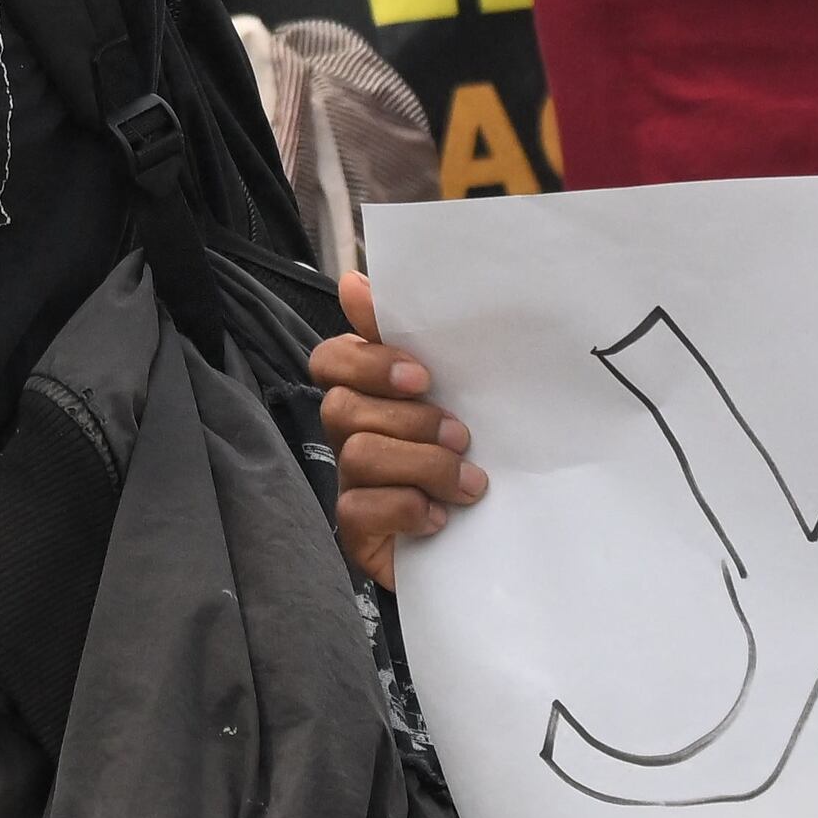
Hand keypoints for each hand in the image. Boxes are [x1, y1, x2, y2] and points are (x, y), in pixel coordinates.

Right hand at [310, 268, 482, 590]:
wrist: (486, 535)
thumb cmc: (465, 450)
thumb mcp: (453, 388)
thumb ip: (414, 335)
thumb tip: (355, 281)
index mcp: (368, 391)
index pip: (332, 358)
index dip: (369, 363)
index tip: (422, 376)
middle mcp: (350, 432)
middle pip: (344, 406)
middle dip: (412, 420)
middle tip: (462, 435)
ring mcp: (349, 482)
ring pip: (359, 454)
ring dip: (424, 466)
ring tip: (468, 481)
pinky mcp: (357, 530)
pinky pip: (358, 510)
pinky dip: (407, 509)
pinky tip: (440, 516)